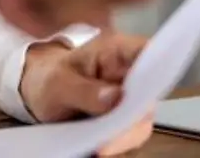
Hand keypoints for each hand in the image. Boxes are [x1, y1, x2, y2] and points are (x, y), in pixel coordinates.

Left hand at [19, 33, 154, 154]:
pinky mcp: (125, 121)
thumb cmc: (50, 77)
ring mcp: (130, 99)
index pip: (146, 51)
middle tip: (111, 134)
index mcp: (115, 51)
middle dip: (135, 116)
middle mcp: (129, 75)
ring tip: (100, 148)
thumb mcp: (56, 82)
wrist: (40, 93)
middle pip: (149, 94)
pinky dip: (118, 144)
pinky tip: (99, 149)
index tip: (149, 86)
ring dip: (124, 136)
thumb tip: (115, 97)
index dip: (159, 64)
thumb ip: (83, 89)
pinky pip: (130, 135)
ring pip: (142, 121)